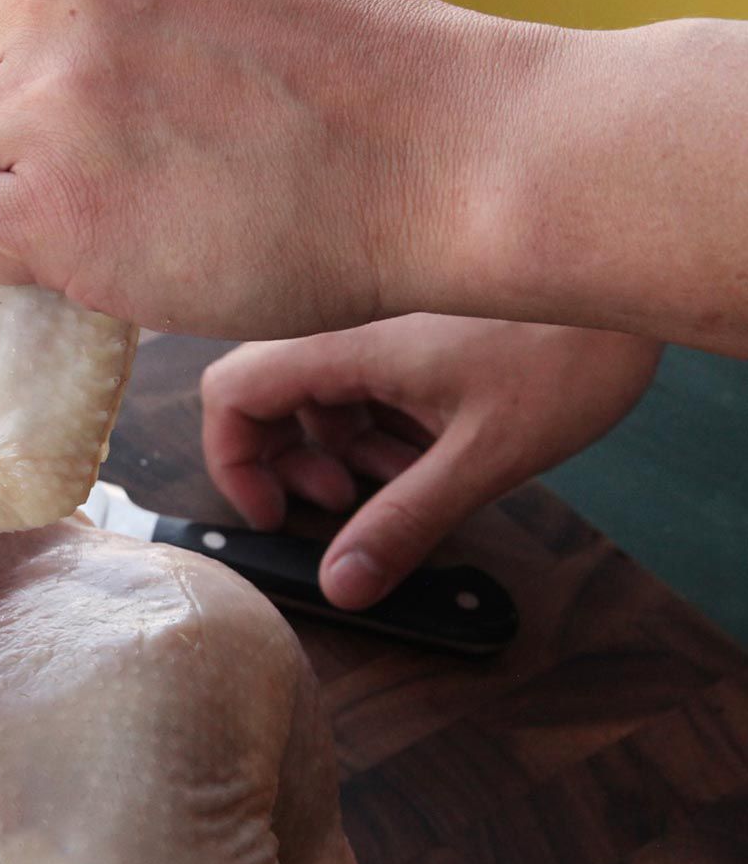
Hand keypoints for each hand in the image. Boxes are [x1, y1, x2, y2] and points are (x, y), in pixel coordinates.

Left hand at [0, 0, 547, 339]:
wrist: (443, 157)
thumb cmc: (359, 69)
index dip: (29, 78)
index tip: (94, 124)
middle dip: (20, 142)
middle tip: (124, 182)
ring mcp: (53, 102)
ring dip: (5, 202)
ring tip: (111, 223)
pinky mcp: (56, 211)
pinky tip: (52, 266)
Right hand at [200, 315, 661, 608]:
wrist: (631, 279)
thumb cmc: (572, 347)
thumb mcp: (484, 454)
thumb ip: (406, 522)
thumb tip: (341, 584)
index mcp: (344, 343)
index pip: (231, 394)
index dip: (234, 463)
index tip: (273, 515)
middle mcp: (348, 323)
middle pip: (267, 394)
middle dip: (292, 462)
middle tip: (341, 502)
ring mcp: (381, 321)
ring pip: (318, 390)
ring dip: (343, 448)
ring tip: (404, 480)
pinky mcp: (413, 324)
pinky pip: (363, 377)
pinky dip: (378, 422)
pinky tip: (430, 449)